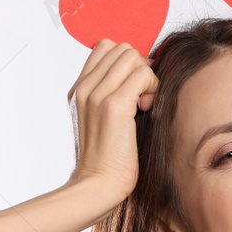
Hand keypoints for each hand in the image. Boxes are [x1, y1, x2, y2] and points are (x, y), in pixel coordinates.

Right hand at [65, 39, 157, 195]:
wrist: (98, 184)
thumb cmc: (108, 158)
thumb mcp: (104, 119)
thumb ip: (115, 93)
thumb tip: (144, 69)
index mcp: (79, 89)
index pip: (105, 47)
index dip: (127, 61)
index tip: (135, 86)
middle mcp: (84, 88)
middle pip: (122, 48)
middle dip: (139, 67)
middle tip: (142, 96)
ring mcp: (96, 95)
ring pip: (132, 56)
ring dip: (147, 77)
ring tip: (144, 103)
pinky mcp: (113, 106)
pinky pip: (143, 74)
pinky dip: (152, 87)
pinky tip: (148, 109)